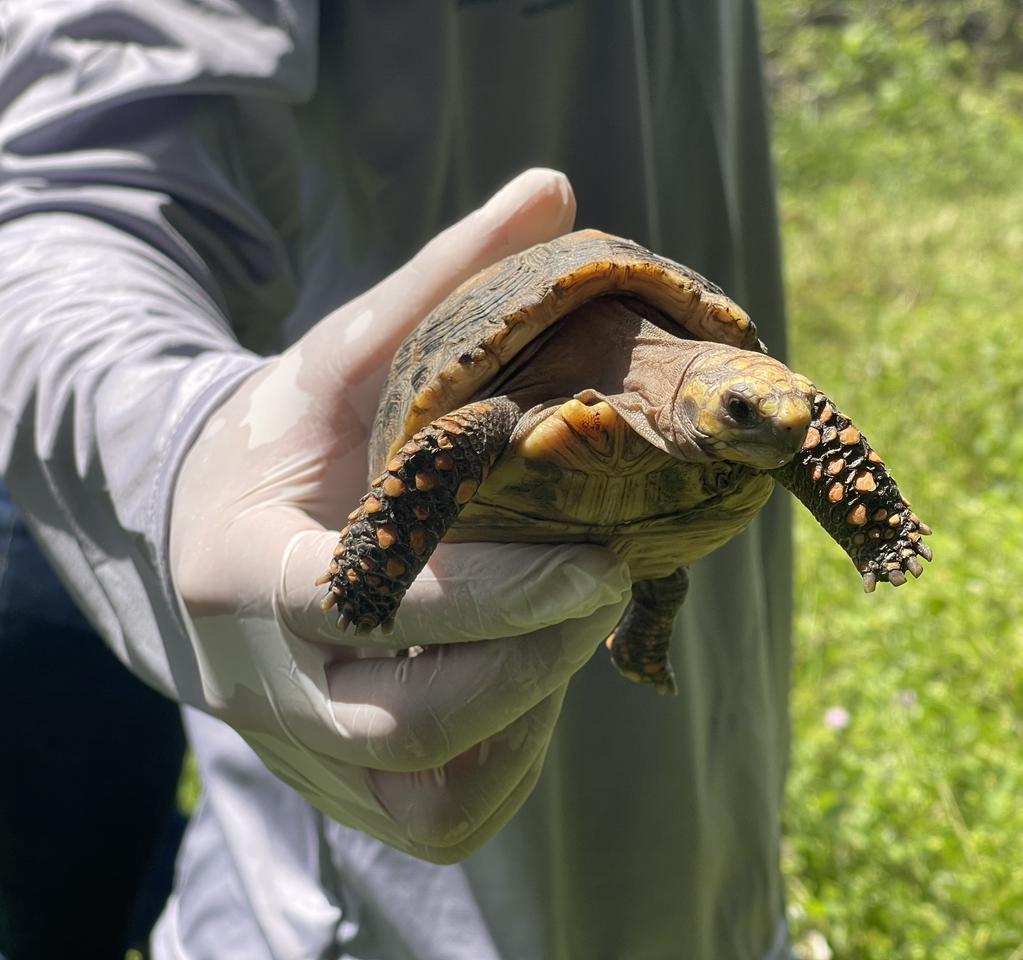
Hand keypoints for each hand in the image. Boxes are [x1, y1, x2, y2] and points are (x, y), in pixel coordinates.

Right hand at [169, 170, 629, 861]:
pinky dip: (503, 769)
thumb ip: (437, 283)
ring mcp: (300, 742)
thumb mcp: (342, 357)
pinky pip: (434, 815)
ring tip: (574, 633)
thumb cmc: (287, 441)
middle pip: (403, 717)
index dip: (487, 597)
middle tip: (607, 589)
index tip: (601, 562)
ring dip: (521, 722)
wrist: (210, 530)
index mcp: (244, 566)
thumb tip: (555, 190)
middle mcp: (262, 677)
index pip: (357, 603)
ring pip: (422, 788)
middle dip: (526, 664)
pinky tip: (539, 689)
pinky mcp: (340, 779)